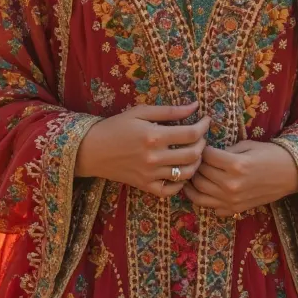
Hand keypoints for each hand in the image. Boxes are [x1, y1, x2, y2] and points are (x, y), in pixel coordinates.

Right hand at [75, 101, 209, 197]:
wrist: (92, 150)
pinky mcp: (145, 186)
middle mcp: (154, 158)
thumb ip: (169, 111)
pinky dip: (181, 182)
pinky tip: (181, 171)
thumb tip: (195, 107)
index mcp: (154, 136)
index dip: (203, 126)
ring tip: (194, 152)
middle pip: (193, 154)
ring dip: (196, 162)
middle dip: (203, 144)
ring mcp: (150, 175)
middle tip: (201, 136)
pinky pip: (171, 190)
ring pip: (186, 173)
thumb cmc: (116, 126)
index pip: (191, 134)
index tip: (206, 120)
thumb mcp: (140, 112)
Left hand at [184, 140, 297, 216]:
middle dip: (196, 165)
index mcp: (235, 165)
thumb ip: (226, 150)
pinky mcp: (234, 210)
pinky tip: (205, 189)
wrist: (290, 174)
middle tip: (198, 159)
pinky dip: (203, 199)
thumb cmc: (269, 155)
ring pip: (198, 194)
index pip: (206, 156)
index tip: (203, 146)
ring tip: (194, 174)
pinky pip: (209, 207)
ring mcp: (232, 200)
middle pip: (200, 174)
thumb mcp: (247, 145)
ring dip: (193, 183)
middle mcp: (231, 185)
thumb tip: (207, 153)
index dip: (202, 149)